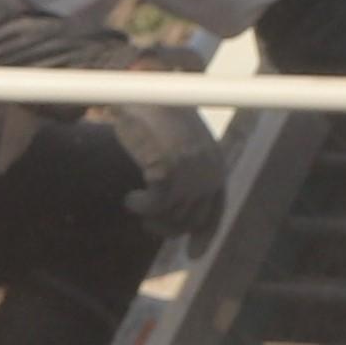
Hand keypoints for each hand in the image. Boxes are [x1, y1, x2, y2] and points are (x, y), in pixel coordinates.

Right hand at [105, 101, 224, 240]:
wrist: (144, 87)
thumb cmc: (155, 113)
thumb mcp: (177, 145)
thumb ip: (182, 174)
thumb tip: (176, 217)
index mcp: (215, 164)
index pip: (216, 210)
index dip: (205, 235)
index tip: (192, 256)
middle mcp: (210, 171)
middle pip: (190, 219)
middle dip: (168, 227)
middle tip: (147, 225)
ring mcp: (192, 172)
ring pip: (172, 215)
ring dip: (151, 216)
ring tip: (135, 203)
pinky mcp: (171, 170)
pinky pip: (154, 206)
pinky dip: (140, 206)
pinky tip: (129, 199)